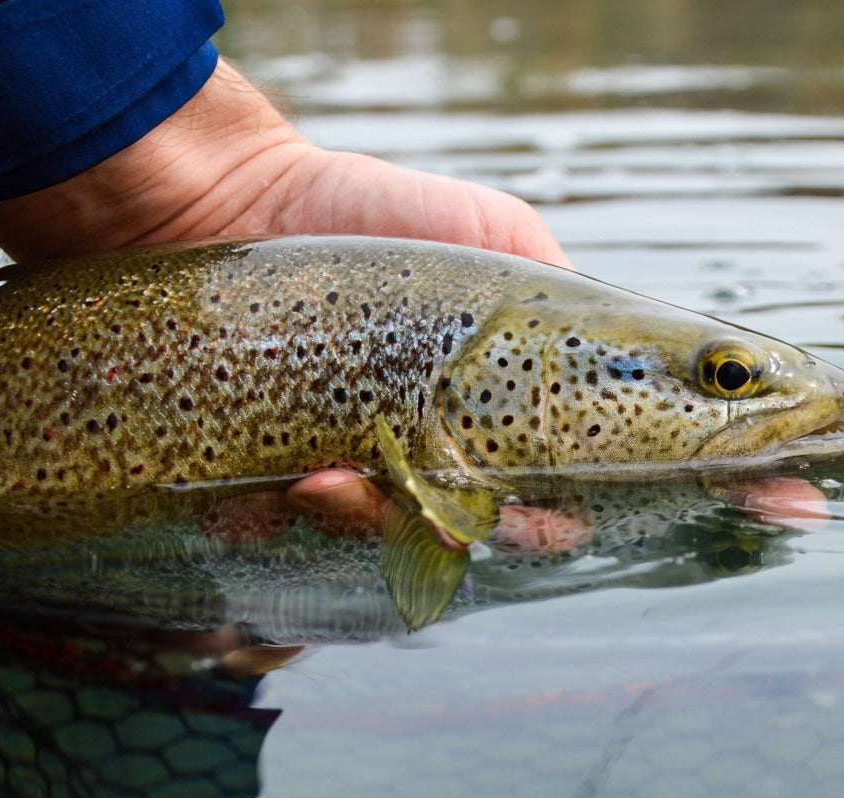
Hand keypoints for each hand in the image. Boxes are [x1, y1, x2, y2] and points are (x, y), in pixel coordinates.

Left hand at [0, 58, 570, 533]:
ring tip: (320, 481)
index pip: (529, 504)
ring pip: (355, 552)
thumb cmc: (365, 215)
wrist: (233, 200)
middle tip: (414, 504)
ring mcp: (330, 477)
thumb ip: (548, 282)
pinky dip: (267, 527)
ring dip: (349, 527)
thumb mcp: (486, 230)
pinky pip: (265, 540)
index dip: (540, 527)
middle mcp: (408, 462)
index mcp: (474, 421)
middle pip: (443, 544)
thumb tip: (610, 341)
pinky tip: (259, 489)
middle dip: (436, 536)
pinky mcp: (251, 481)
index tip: (525, 519)